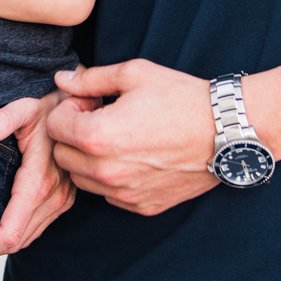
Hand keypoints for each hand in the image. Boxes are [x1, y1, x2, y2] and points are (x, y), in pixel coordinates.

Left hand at [0, 91, 94, 263]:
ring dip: (2, 246)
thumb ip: (2, 120)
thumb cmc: (49, 108)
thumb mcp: (24, 107)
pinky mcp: (64, 200)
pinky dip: (16, 236)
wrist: (83, 109)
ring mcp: (61, 200)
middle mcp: (54, 197)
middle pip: (18, 240)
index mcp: (39, 181)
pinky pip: (37, 228)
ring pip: (28, 237)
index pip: (11, 230)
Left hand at [46, 59, 218, 215]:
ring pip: (82, 179)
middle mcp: (106, 171)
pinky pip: (109, 195)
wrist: (226, 132)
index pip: (53, 127)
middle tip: (101, 118)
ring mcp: (124, 193)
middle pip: (62, 156)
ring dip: (88, 159)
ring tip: (117, 138)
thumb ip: (90, 79)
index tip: (92, 102)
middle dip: (73, 136)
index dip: (69, 109)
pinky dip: (111, 178)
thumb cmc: (182, 98)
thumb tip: (61, 80)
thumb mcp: (134, 74)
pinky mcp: (142, 206)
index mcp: (97, 137)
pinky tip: (134, 156)